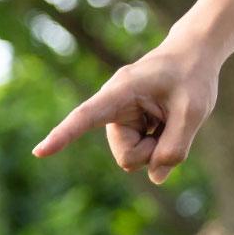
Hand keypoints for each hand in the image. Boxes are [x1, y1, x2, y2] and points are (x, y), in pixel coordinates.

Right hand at [31, 39, 222, 183]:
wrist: (193, 56)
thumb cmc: (193, 77)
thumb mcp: (194, 111)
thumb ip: (176, 146)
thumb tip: (155, 178)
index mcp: (122, 91)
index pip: (87, 116)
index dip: (64, 135)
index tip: (39, 152)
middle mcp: (114, 106)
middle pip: (127, 156)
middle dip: (153, 153)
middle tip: (174, 123)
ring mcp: (121, 119)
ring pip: (134, 158)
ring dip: (157, 148)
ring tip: (171, 118)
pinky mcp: (130, 128)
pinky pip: (143, 154)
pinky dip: (160, 145)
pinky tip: (167, 122)